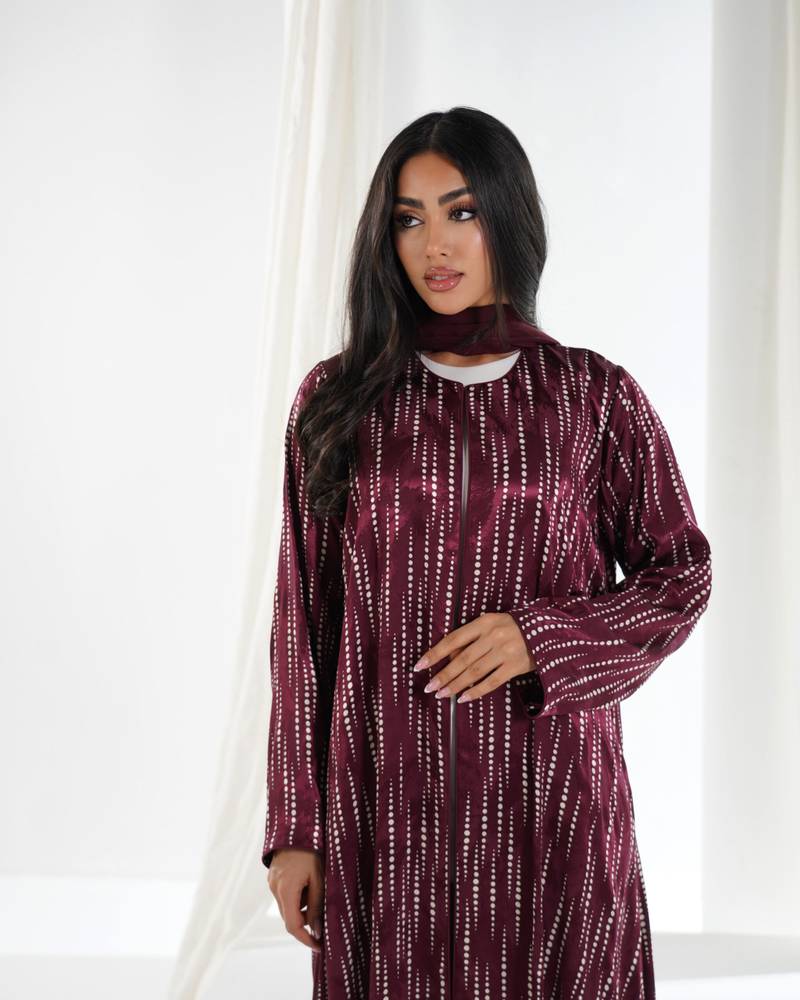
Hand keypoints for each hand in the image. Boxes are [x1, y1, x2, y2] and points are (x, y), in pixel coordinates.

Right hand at [266, 848, 323, 951]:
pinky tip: (308, 881)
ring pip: (288, 906)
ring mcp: (272, 882)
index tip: (319, 946)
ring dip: (303, 907)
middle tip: (324, 919)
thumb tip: (316, 930)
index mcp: (286, 890)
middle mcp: (275, 888)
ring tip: (317, 888)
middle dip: (306, 922)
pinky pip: (285, 894)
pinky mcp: (273, 876)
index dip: (306, 939)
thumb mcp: (319, 878)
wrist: (296, 826)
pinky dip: (297, 896)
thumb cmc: (311, 850)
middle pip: (289, 917)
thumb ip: (317, 905)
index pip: (293, 926)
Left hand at [413, 612, 536, 702]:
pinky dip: (475, 691)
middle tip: (428, 686)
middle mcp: (493, 636)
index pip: (453, 639)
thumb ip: (472, 637)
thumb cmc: (513, 627)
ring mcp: (505, 651)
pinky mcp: (515, 666)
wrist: (546, 630)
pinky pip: (491, 682)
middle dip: (443, 675)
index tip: (420, 665)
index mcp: (484, 622)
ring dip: (455, 685)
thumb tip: (449, 657)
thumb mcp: (492, 623)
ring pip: (474, 672)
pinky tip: (463, 698)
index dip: (435, 653)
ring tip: (441, 694)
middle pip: (462, 659)